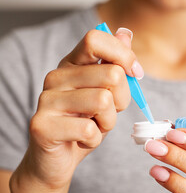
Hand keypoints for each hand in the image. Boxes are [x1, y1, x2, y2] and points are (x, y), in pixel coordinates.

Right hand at [12, 28, 140, 192]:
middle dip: (122, 100)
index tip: (136, 73)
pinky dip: (95, 140)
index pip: (96, 39)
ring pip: (104, 101)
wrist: (58, 159)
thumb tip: (125, 33)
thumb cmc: (86, 123)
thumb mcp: (108, 93)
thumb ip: (116, 64)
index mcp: (72, 64)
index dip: (124, 55)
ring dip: (108, 122)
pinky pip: (90, 130)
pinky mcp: (42, 125)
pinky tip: (82, 140)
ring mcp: (46, 100)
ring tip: (94, 127)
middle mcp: (56, 77)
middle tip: (108, 113)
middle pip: (112, 74)